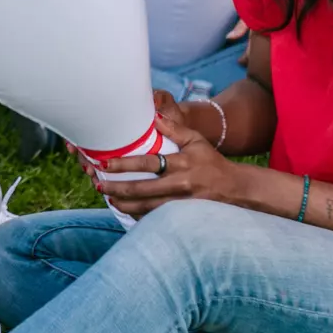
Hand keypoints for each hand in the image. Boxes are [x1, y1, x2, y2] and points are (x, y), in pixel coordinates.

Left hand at [93, 106, 237, 218]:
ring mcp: (179, 204)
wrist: (234, 189)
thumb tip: (153, 115)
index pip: (147, 163)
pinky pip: (155, 218)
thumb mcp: (196, 141)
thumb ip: (174, 128)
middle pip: (141, 190)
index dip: (124, 164)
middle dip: (116, 188)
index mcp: (181, 164)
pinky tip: (127, 211)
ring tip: (108, 197)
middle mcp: (179, 185)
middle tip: (98, 184)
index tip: (105, 164)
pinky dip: (139, 216)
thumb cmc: (212, 162)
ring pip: (145, 208)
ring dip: (124, 204)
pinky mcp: (181, 216)